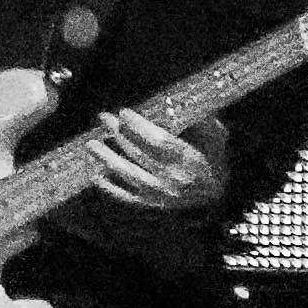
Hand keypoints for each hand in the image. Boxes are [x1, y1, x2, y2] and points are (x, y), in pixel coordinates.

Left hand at [79, 107, 229, 215]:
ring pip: (129, 174)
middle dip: (119, 133)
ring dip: (107, 157)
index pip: (160, 142)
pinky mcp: (151, 203)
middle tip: (104, 117)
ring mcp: (161, 194)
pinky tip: (95, 175)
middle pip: (140, 154)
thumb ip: (199, 122)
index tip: (124, 112)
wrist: (216, 196)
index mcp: (191, 161)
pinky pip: (126, 196)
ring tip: (90, 144)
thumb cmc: (213, 159)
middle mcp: (174, 178)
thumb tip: (175, 104)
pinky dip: (109, 187)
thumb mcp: (215, 137)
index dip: (139, 127)